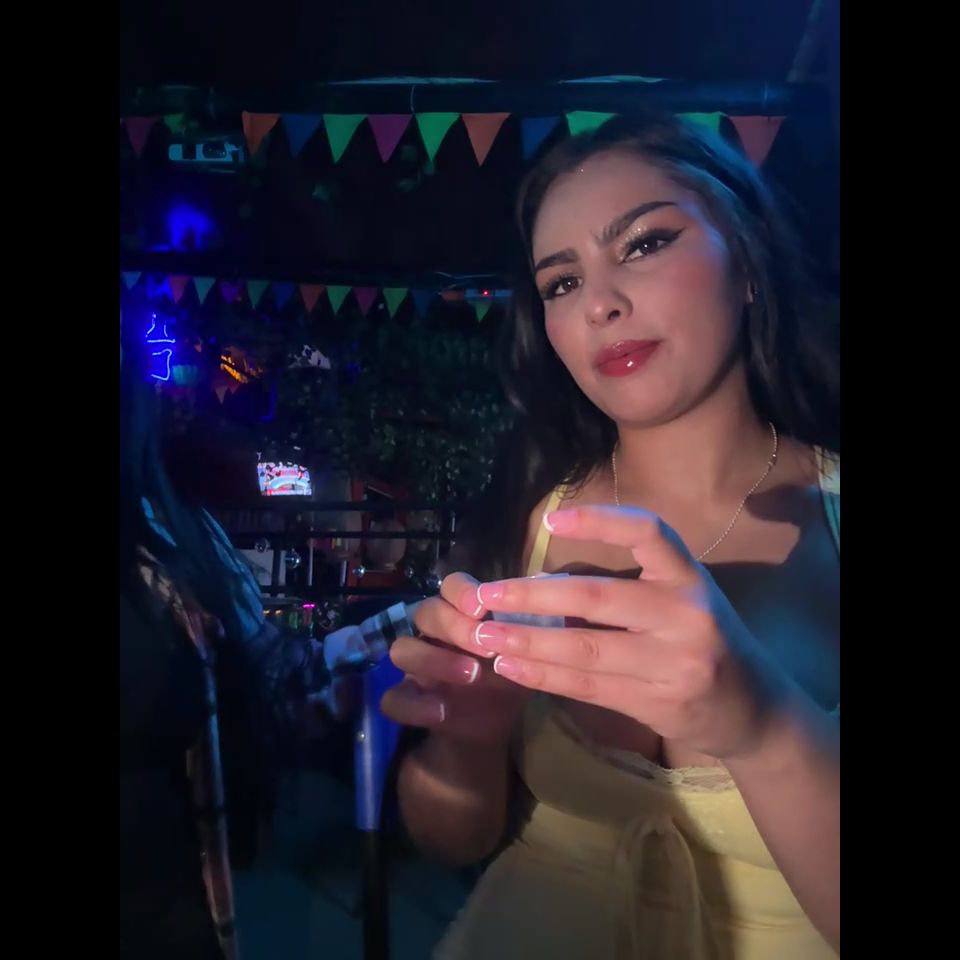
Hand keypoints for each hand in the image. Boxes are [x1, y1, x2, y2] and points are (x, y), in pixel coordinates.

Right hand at [380, 573, 529, 745]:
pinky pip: (393, 698)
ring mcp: (416, 666)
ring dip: (434, 659)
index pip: (451, 586)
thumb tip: (545, 584)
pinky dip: (415, 704)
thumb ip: (531, 622)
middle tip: (485, 647)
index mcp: (461, 612)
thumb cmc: (509, 674)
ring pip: (403, 649)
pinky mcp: (408, 699)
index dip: (463, 592)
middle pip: (426, 612)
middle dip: (454, 626)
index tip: (483, 608)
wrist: (496, 722)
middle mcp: (433, 633)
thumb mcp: (525, 650)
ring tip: (471, 674)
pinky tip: (442, 711)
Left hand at [454, 506, 785, 759]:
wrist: (755, 708)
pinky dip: (544, 676)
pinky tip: (511, 668)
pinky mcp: (658, 702)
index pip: (648, 533)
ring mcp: (674, 662)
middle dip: (532, 596)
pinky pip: (588, 686)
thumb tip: (540, 584)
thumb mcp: (682, 598)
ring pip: (584, 649)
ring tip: (484, 635)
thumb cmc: (705, 638)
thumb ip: (627, 586)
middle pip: (595, 597)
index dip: (599, 521)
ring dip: (527, 642)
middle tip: (485, 595)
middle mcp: (685, 614)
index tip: (552, 520)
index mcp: (689, 576)